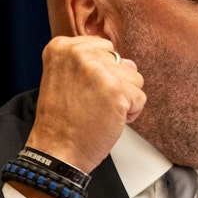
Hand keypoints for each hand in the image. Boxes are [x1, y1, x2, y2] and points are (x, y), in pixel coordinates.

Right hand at [24, 35, 144, 174]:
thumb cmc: (61, 121)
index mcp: (63, 47)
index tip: (81, 90)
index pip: (103, 48)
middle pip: (120, 62)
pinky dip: (130, 113)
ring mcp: (99, 70)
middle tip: (90, 103)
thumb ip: (93, 62)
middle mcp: (79, 54)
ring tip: (100, 111)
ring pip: (134, 78)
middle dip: (112, 84)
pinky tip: (109, 120)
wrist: (56, 150)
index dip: (99, 74)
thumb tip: (128, 62)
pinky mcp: (117, 90)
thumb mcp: (65, 78)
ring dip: (123, 98)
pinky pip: (140, 98)